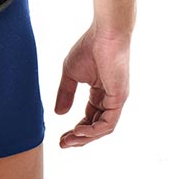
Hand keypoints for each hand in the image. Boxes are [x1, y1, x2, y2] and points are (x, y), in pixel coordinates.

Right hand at [54, 26, 129, 147]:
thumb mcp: (70, 74)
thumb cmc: (89, 47)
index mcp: (100, 92)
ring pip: (103, 128)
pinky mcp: (119, 98)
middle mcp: (110, 99)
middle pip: (96, 126)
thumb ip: (65, 94)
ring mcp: (116, 99)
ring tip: (69, 140)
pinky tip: (79, 131)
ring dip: (85, 137)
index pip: (90, 117)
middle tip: (63, 144)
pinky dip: (94, 130)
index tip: (61, 136)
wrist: (104, 34)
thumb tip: (59, 115)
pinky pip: (108, 122)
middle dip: (80, 138)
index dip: (76, 129)